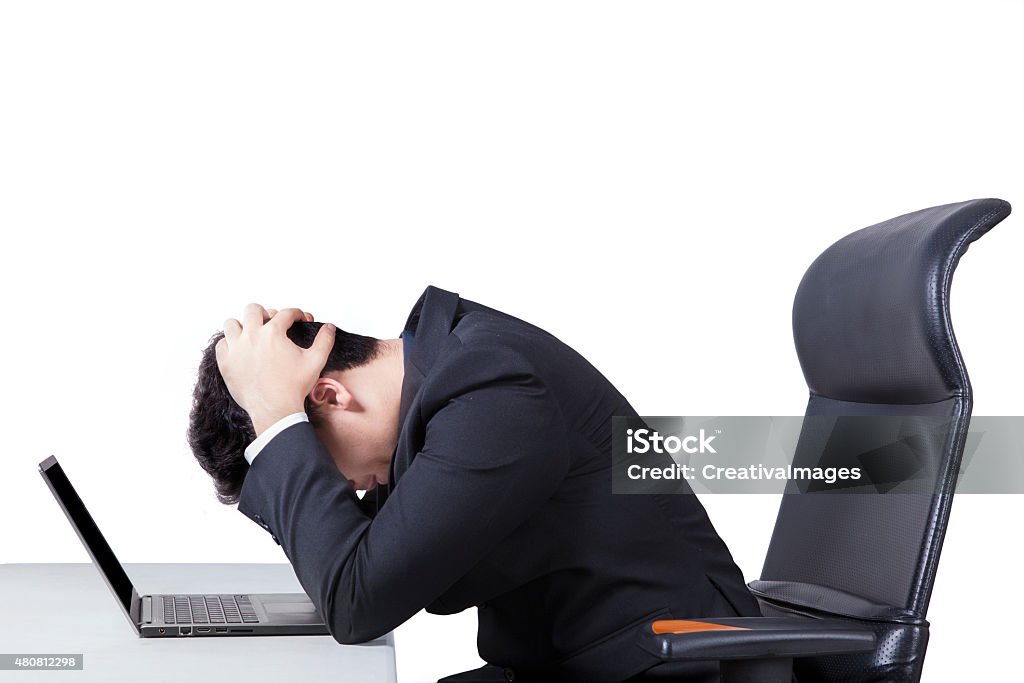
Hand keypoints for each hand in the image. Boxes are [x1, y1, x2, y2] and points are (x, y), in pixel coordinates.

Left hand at [216, 304, 335, 435]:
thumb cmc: (294, 387)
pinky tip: (241, 350)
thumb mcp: (316, 361)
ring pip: (232, 324)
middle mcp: (252, 336)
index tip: (300, 319)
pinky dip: (230, 344)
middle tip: (272, 323)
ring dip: (242, 326)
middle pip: (253, 310)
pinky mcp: (226, 363)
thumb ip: (324, 340)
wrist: (275, 410)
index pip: (286, 313)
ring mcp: (236, 349)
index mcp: (273, 333)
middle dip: (266, 313)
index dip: (297, 314)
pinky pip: (221, 344)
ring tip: (252, 334)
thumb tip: (329, 327)